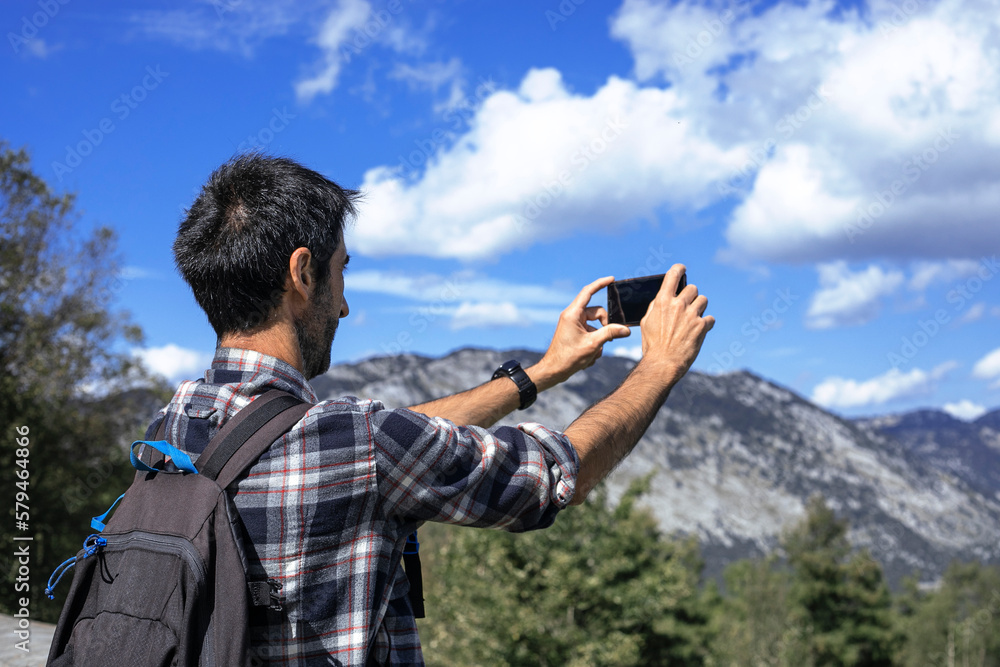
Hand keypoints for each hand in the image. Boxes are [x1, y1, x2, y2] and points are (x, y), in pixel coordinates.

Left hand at [530, 276, 631, 390]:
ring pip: (596, 327)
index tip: (611, 279)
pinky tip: (587, 358)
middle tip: (607, 341)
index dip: (600, 284)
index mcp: (573, 314)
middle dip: (605, 327)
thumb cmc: (568, 357)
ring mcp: (573, 325)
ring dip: (598, 341)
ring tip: (591, 354)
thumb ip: (610, 333)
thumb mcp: (593, 345)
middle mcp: (572, 316)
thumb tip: (626, 329)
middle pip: (597, 314)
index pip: (588, 292)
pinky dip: (593, 345)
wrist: (554, 371)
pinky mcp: (575, 334)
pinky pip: (591, 334)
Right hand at [638, 264, 714, 381]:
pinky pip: (710, 319)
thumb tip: (663, 298)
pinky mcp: (702, 326)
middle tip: (687, 306)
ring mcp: (692, 315)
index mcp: (662, 301)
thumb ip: (656, 307)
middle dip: (691, 296)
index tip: (682, 269)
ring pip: (703, 300)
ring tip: (693, 318)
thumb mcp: (647, 322)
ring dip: (700, 307)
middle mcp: (678, 304)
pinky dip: (706, 324)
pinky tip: (699, 331)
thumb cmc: (652, 345)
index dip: (679, 269)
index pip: (673, 275)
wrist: (664, 363)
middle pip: (692, 288)